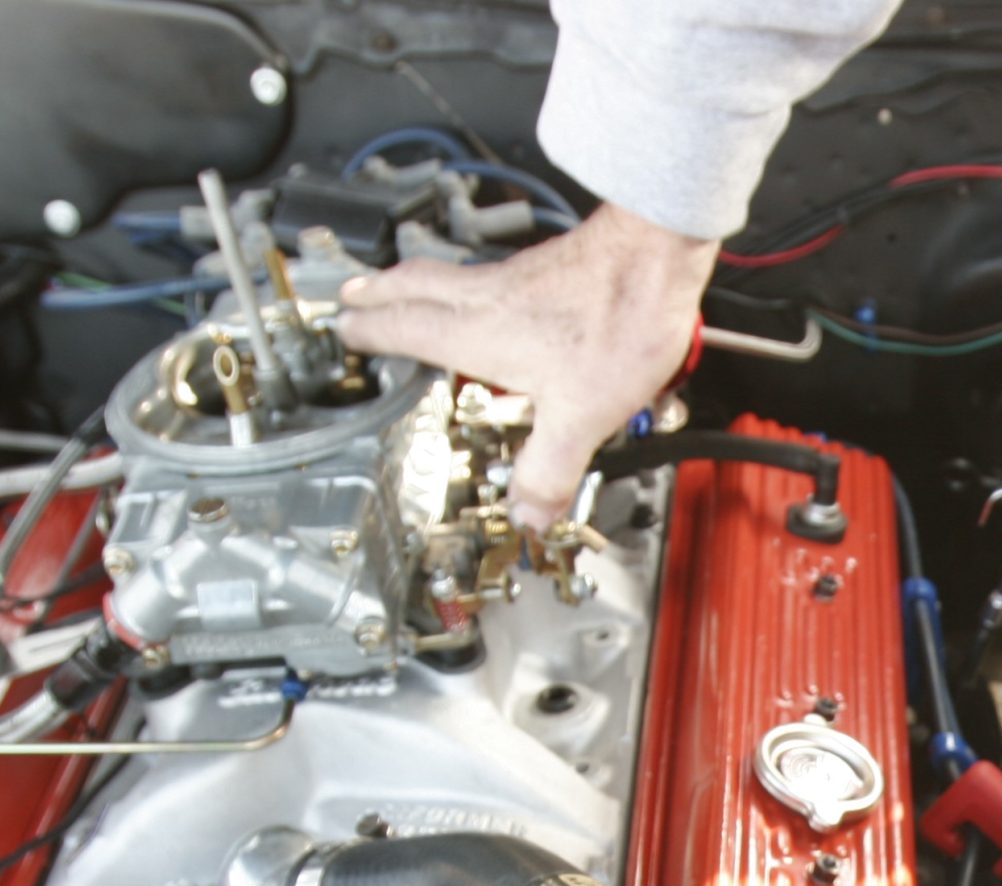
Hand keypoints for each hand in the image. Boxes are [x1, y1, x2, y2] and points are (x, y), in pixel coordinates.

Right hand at [336, 203, 719, 529]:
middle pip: (414, 286)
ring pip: (448, 276)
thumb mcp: (580, 416)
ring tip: (400, 290)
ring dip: (415, 282)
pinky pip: (489, 275)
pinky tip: (489, 296)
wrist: (657, 255)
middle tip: (351, 296)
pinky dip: (466, 283)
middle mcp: (489, 297)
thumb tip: (529, 513)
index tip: (344, 331)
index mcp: (478, 332)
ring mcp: (517, 277)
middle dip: (377, 293)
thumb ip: (549, 469)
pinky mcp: (547, 266)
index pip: (405, 327)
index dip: (370, 330)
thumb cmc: (617, 319)